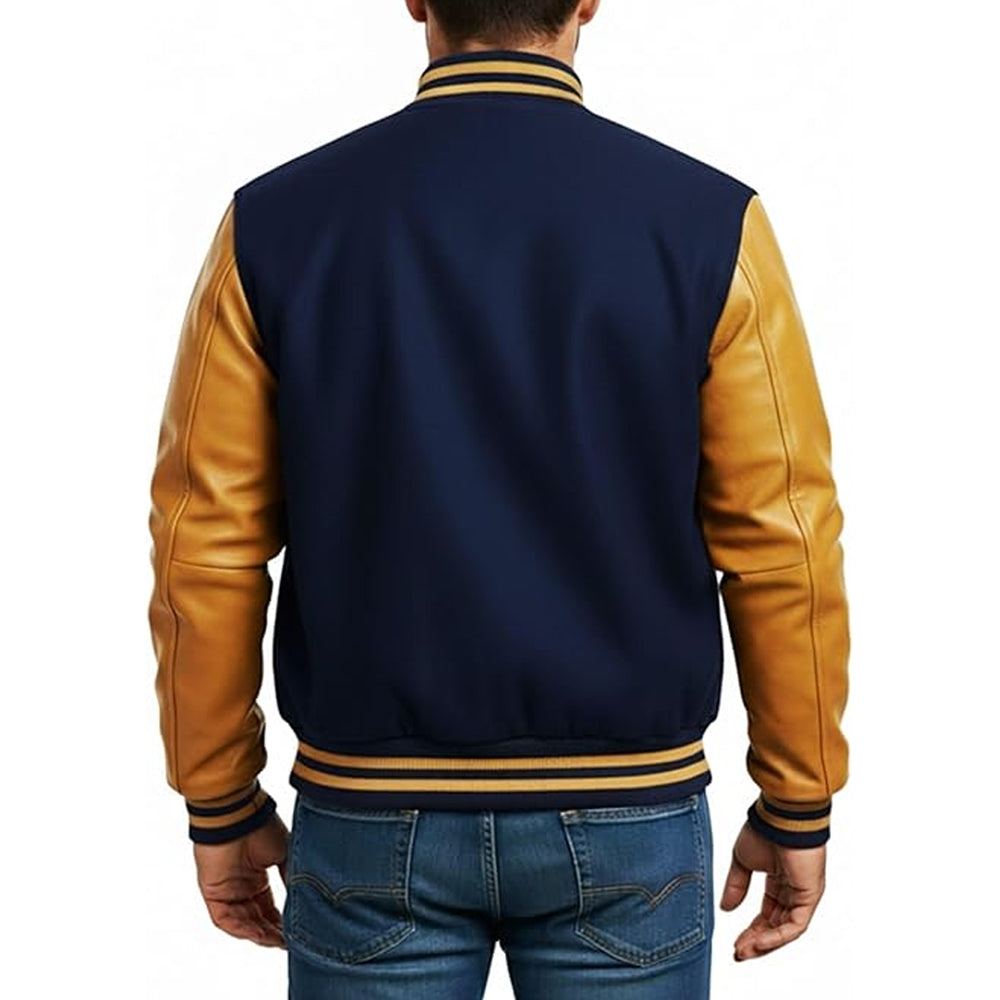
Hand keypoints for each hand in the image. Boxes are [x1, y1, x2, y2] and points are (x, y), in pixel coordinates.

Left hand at [193, 811, 289, 947]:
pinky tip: (258, 934)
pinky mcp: (212, 893)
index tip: (298, 932)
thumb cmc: (260, 826)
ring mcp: (226, 891)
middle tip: (290, 942)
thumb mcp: (284, 853)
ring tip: (278, 942)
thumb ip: (291, 876)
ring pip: (243, 923)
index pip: (270, 908)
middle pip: (257, 919)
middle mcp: (241, 887)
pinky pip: (225, 920)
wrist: (237, 814)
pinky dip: (241, 929)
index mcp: (256, 877)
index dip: (282, 922)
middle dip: (273, 933)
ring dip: (260, 934)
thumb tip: (305, 899)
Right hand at [720, 819, 825, 960]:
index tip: (734, 942)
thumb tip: (726, 909)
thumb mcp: (742, 861)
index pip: (766, 914)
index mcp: (778, 880)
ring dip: (765, 944)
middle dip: (756, 942)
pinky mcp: (810, 897)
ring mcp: (803, 895)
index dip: (751, 930)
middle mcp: (792, 890)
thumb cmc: (763, 830)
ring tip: (744, 951)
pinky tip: (758, 941)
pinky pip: (795, 926)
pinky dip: (777, 936)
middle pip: (775, 926)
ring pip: (785, 930)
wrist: (779, 818)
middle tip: (738, 953)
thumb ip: (736, 886)